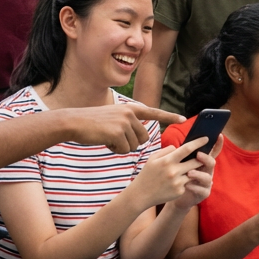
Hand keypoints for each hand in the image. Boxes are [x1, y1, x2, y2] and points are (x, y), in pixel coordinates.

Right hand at [63, 104, 184, 153]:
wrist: (74, 122)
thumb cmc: (93, 123)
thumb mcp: (114, 117)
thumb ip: (129, 122)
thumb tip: (142, 136)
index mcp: (131, 108)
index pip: (154, 112)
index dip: (169, 116)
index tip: (184, 118)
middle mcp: (130, 113)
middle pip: (144, 137)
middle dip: (133, 143)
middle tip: (116, 139)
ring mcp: (124, 122)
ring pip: (134, 145)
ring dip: (122, 147)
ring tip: (108, 138)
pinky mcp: (117, 132)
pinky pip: (124, 149)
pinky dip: (116, 150)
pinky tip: (105, 142)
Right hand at [132, 137, 209, 208]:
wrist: (141, 195)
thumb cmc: (147, 174)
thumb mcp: (153, 158)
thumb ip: (167, 151)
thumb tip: (178, 148)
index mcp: (167, 160)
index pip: (187, 148)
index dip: (198, 143)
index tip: (206, 138)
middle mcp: (174, 171)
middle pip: (195, 162)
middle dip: (201, 158)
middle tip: (203, 155)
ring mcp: (178, 182)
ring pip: (193, 173)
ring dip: (193, 170)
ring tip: (186, 169)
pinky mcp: (179, 191)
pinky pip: (187, 183)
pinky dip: (184, 181)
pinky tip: (175, 183)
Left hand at [173, 137, 221, 209]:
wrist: (176, 196)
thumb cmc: (178, 177)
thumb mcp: (181, 164)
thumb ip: (183, 156)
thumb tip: (179, 145)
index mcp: (203, 162)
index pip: (212, 152)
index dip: (217, 144)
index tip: (219, 135)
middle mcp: (207, 171)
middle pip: (211, 162)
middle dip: (206, 158)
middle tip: (198, 154)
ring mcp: (206, 183)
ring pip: (207, 177)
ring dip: (199, 174)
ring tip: (189, 173)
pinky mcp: (203, 193)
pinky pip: (202, 190)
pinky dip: (195, 187)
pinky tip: (187, 185)